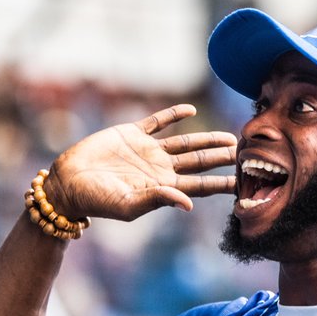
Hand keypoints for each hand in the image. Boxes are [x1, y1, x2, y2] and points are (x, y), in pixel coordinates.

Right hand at [44, 104, 236, 221]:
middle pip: (200, 162)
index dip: (222, 183)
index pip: (200, 185)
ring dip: (207, 139)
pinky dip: (174, 115)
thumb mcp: (129, 205)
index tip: (244, 182)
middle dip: (222, 159)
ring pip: (186, 142)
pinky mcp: (132, 134)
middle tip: (247, 153)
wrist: (69, 183)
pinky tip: (190, 110)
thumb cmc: (97, 201)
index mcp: (163, 187)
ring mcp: (148, 150)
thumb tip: (188, 203)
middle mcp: (160, 168)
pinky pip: (158, 122)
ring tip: (230, 137)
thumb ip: (159, 200)